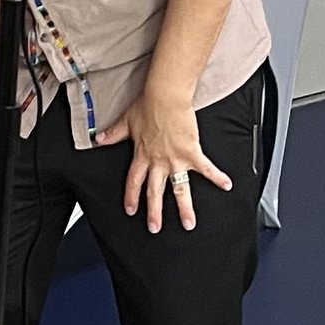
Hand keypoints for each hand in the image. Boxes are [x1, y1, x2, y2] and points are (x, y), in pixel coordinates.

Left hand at [95, 90, 232, 231]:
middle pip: (154, 191)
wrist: (164, 96)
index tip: (130, 210)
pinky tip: (226, 186)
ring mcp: (175, 159)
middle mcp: (158, 161)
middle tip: (154, 228)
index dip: (131, 196)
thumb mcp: (126, 121)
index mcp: (141, 155)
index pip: (133, 181)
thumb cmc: (147, 105)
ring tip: (189, 224)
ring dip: (184, 208)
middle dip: (154, 212)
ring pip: (179, 189)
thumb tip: (98, 139)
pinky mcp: (192, 152)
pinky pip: (206, 168)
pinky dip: (217, 176)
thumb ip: (113, 133)